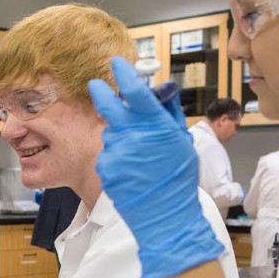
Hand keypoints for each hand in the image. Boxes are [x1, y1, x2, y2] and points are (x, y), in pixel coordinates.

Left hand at [88, 56, 223, 277]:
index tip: (115, 63)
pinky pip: (107, 154)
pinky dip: (116, 157)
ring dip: (119, 137)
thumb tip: (160, 90)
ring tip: (136, 155)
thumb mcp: (181, 140)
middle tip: (97, 86)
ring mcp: (116, 152)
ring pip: (110, 133)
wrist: (166, 215)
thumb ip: (168, 113)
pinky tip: (130, 169)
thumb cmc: (178, 178)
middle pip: (107, 104)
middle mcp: (133, 135)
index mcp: (155, 125)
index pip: (134, 90)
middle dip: (101, 92)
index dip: (123, 73)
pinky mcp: (105, 168)